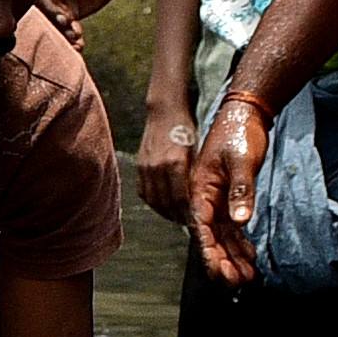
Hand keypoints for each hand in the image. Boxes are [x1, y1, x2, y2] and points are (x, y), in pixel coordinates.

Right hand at [131, 98, 198, 224]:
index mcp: (175, 162)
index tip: (197, 222)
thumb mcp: (196, 151)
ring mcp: (145, 167)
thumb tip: (198, 200)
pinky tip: (164, 205)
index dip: (188, 214)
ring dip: (165, 212)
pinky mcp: (139, 166)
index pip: (180, 198)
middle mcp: (157, 167)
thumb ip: (194, 175)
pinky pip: (145, 192)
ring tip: (177, 217)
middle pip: (166, 203)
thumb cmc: (186, 129)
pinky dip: (154, 203)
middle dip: (177, 217)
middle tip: (189, 224)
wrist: (164, 111)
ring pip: (154, 200)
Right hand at [190, 94, 274, 286]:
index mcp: (199, 189)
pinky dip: (239, 243)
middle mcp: (203, 198)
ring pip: (220, 235)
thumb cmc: (239, 132)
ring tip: (247, 277)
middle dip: (222, 262)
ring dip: (232, 257)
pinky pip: (229, 226)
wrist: (243, 113)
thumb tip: (239, 221)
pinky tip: (250, 257)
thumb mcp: (242, 160)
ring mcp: (214, 199)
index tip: (222, 274)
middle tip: (238, 283)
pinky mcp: (226, 197)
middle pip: (209, 238)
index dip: (211, 253)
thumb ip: (240, 190)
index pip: (202, 229)